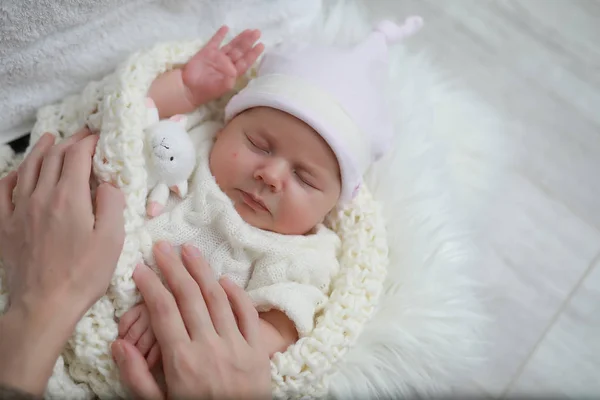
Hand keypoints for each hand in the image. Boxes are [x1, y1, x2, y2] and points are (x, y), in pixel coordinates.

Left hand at [0, 129, 124, 314]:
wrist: (44, 305)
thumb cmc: (83, 275)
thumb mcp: (112, 240)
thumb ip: (112, 204)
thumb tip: (108, 183)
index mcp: (69, 198)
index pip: (77, 156)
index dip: (89, 142)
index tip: (99, 137)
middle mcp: (41, 197)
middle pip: (52, 157)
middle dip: (69, 142)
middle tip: (81, 136)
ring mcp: (19, 211)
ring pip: (27, 169)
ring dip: (40, 150)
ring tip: (49, 139)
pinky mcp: (5, 227)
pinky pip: (2, 192)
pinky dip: (11, 176)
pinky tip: (17, 172)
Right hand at [112, 242, 270, 399]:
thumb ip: (138, 376)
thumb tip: (118, 344)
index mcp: (182, 361)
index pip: (163, 311)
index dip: (150, 285)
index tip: (140, 268)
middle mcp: (209, 347)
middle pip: (189, 297)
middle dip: (173, 268)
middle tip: (162, 247)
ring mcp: (237, 346)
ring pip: (218, 298)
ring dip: (203, 271)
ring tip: (189, 250)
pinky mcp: (258, 350)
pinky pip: (248, 315)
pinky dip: (237, 294)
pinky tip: (224, 279)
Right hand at [182, 25, 263, 105]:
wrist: (189, 87)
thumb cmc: (207, 90)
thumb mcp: (221, 87)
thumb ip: (229, 79)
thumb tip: (234, 70)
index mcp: (232, 72)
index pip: (245, 61)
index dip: (253, 53)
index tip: (261, 45)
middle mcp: (227, 63)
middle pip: (240, 51)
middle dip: (249, 42)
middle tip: (257, 32)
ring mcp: (217, 57)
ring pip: (231, 45)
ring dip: (239, 38)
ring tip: (248, 30)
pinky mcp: (207, 52)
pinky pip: (215, 41)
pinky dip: (220, 35)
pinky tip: (226, 28)